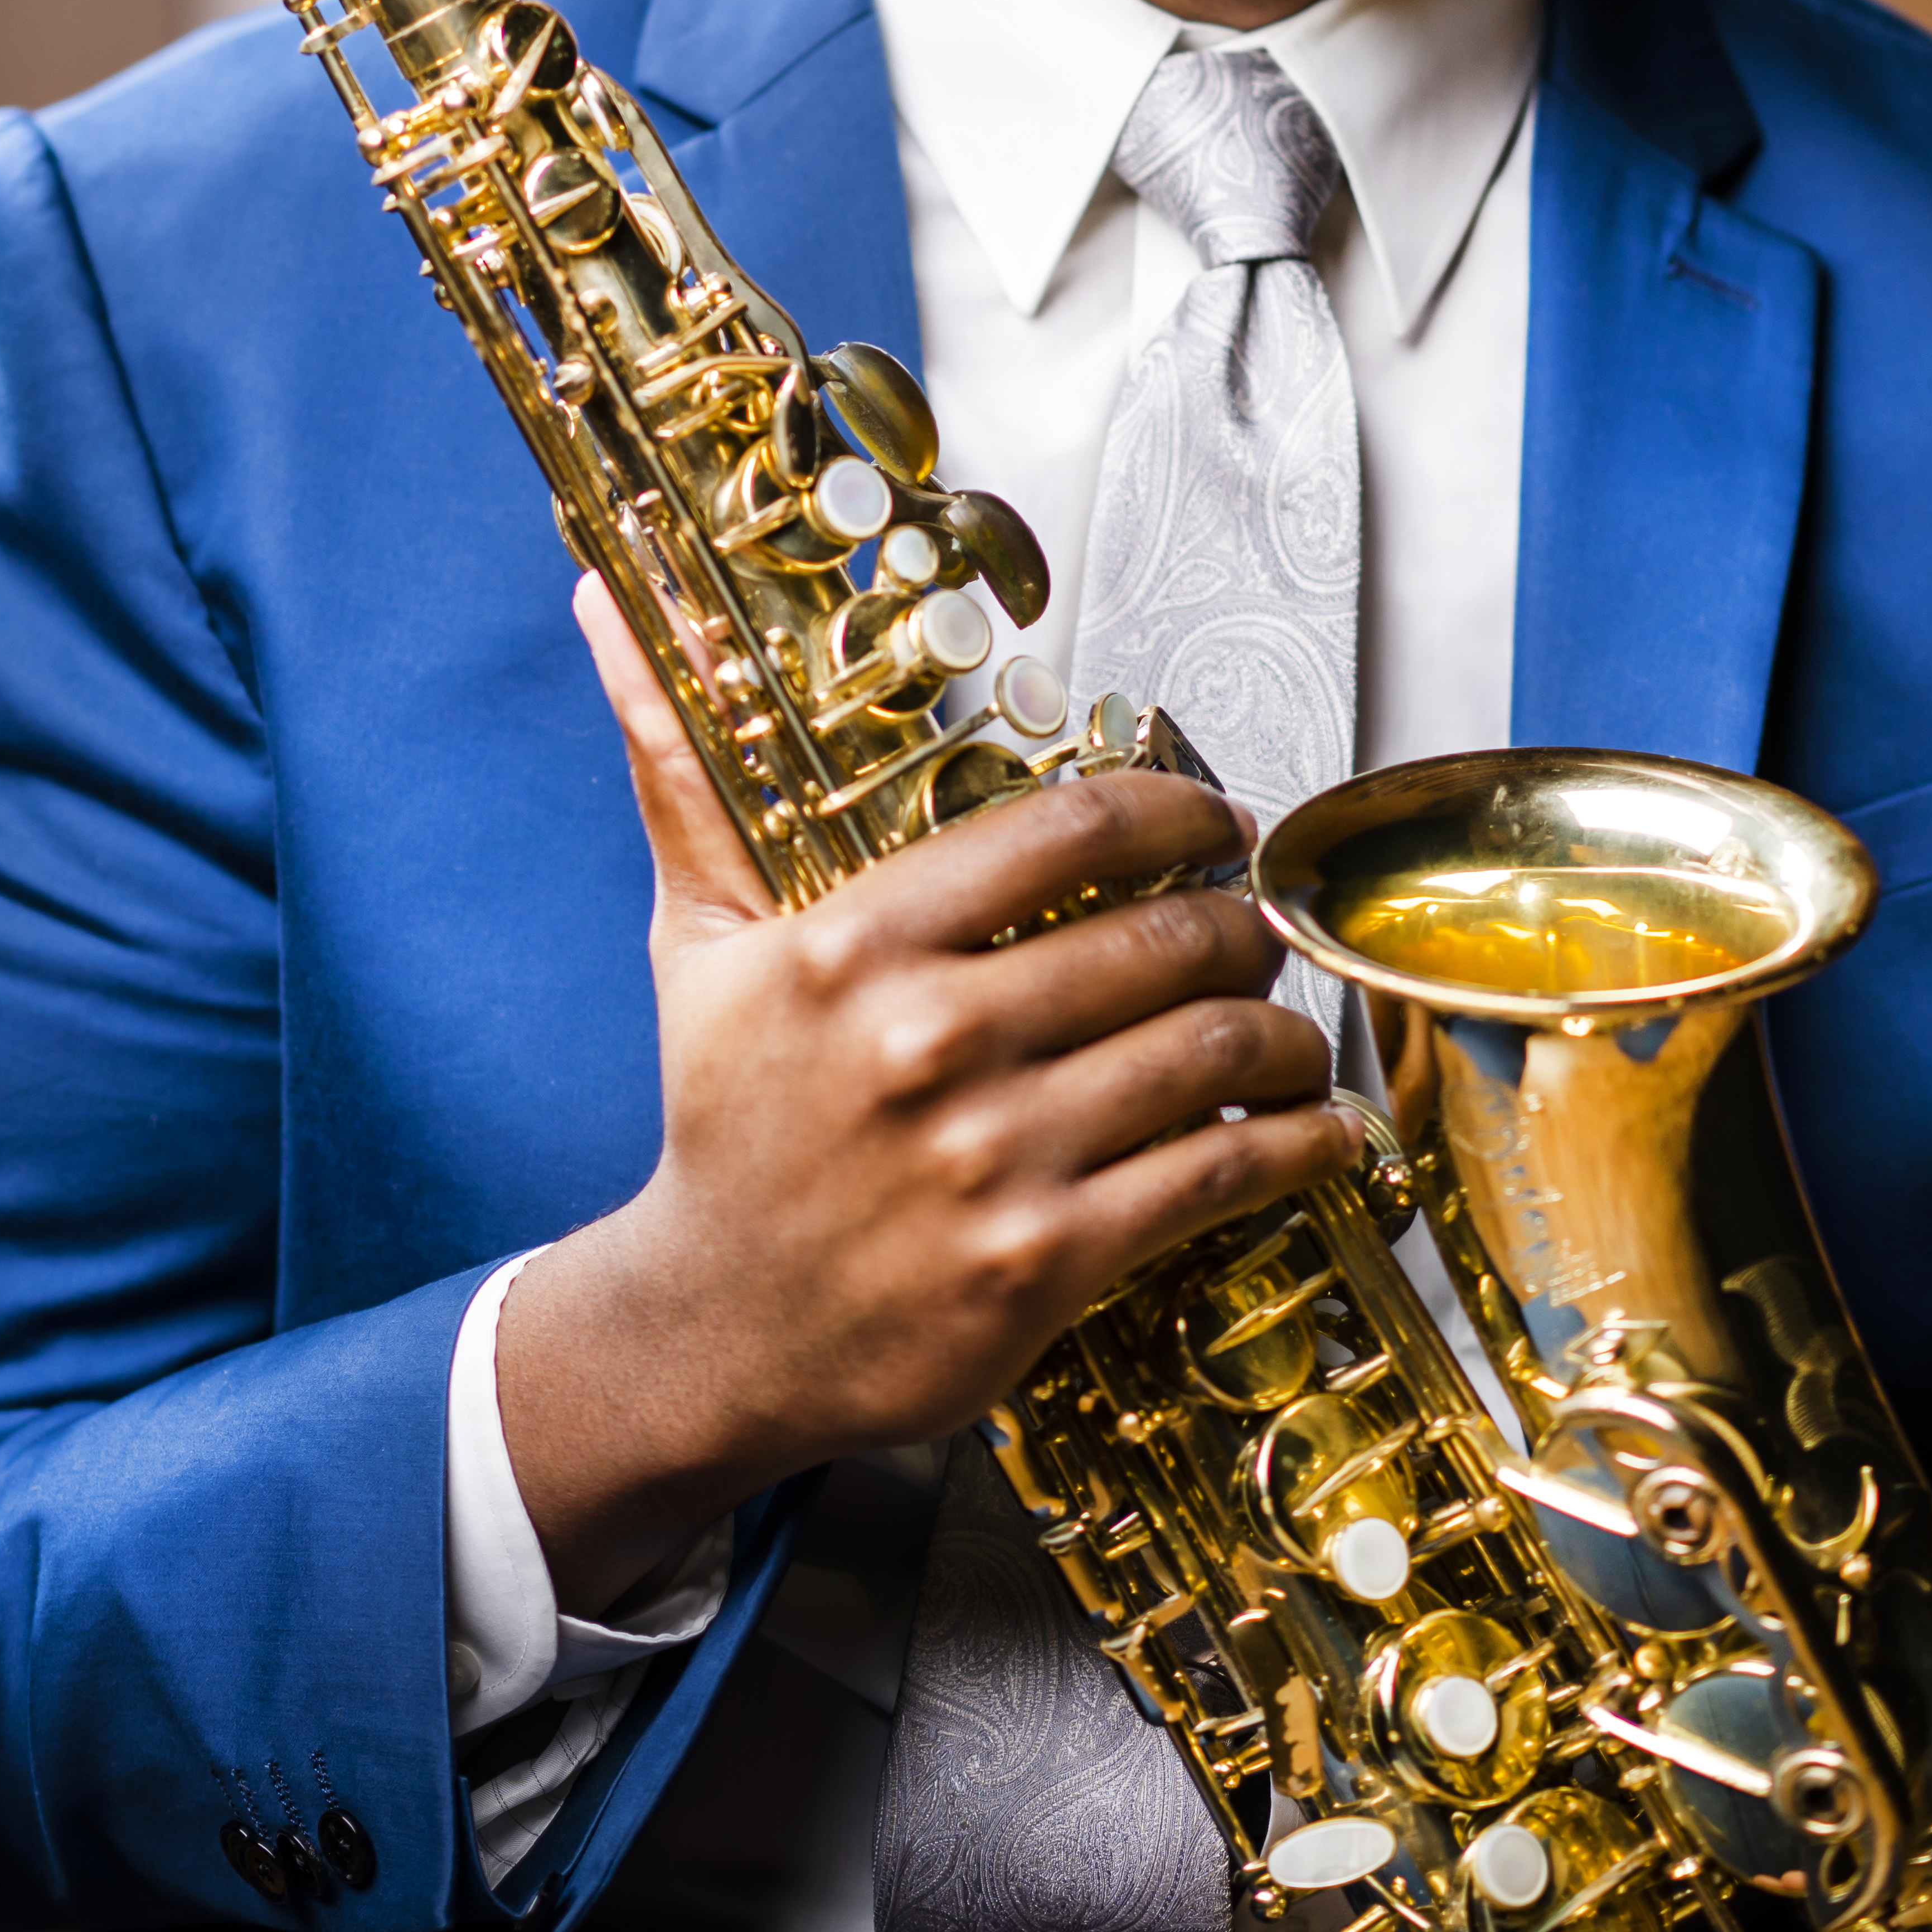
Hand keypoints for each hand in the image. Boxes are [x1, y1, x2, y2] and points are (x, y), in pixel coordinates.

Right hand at [496, 578, 1352, 1610]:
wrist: (715, 1328)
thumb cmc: (724, 1122)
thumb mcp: (700, 940)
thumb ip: (682, 774)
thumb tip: (610, 602)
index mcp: (854, 948)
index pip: (1067, 832)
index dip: (1173, 811)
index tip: (1213, 819)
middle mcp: (926, 1043)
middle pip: (1157, 940)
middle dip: (1238, 924)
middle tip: (1259, 925)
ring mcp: (991, 1158)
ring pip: (1204, 1052)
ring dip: (1280, 1029)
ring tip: (1288, 1021)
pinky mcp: (1042, 1261)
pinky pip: (1215, 1175)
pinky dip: (1296, 1143)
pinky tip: (1322, 1128)